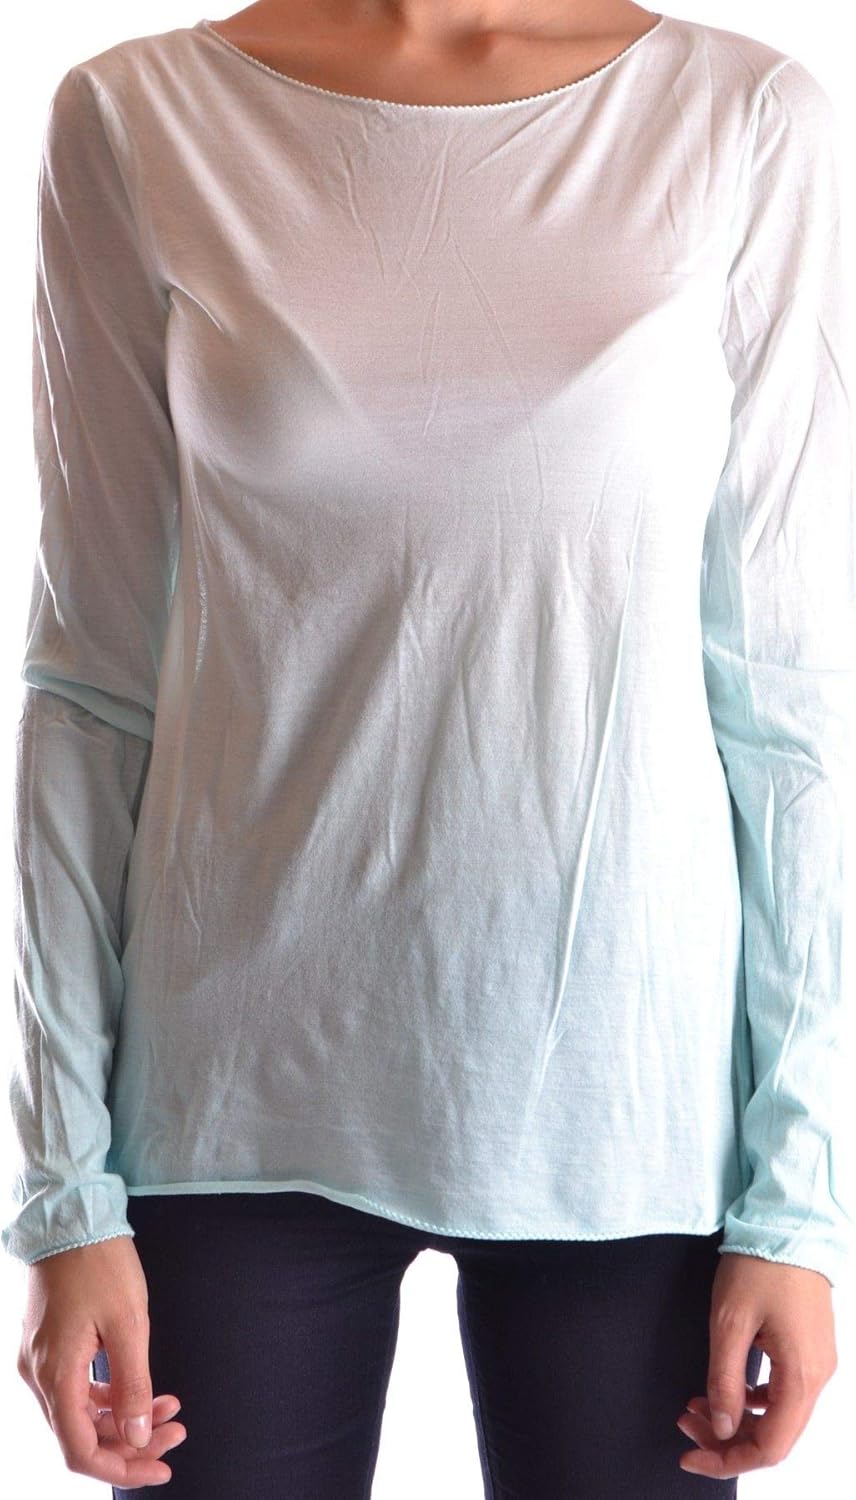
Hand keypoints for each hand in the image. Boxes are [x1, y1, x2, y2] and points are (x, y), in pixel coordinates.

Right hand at [16, 1234, 186, 1487]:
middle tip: (177, 1431)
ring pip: (79, 1412)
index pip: (80, 1450)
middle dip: (131, 1442)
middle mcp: (39, 1376)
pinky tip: (139, 1390)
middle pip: (80, 1435)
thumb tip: (138, 1436)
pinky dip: (106, 1396)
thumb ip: (132, 1385)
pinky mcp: (48, 1345)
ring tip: (169, 1408)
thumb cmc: (100, 1262)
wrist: (71, 1216)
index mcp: (55, 1375)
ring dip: (122, 1419)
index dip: (120, 1468)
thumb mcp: (128, 1322)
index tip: (160, 1466)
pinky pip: (74, 1388)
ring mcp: (40, 1360)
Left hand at [675, 1251, 836, 1478]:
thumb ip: (725, 1380)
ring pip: (779, 1415)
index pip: (771, 1446)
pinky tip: (723, 1387)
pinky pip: (784, 1391)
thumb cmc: (759, 1264)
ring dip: (737, 1418)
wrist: (789, 1222)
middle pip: (775, 1435)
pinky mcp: (810, 1348)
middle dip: (727, 1438)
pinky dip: (752, 1399)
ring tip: (695, 1404)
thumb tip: (722, 1426)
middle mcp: (818, 1376)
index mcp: (801, 1375)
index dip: (728, 1459)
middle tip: (685, 1423)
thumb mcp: (729, 1322)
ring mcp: (817, 1362)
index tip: (691, 1454)